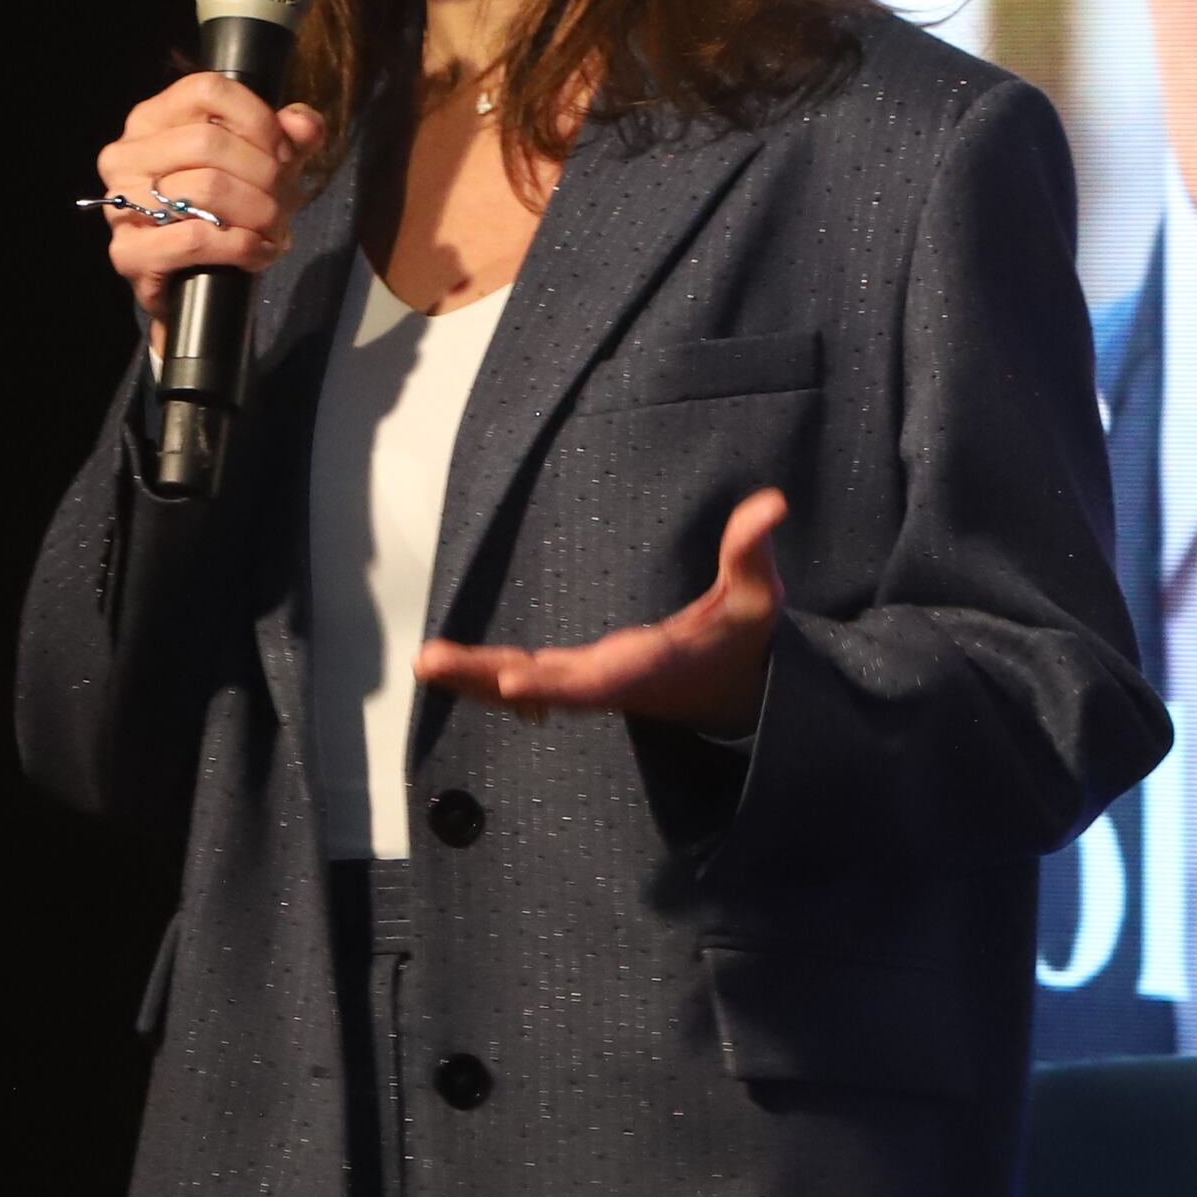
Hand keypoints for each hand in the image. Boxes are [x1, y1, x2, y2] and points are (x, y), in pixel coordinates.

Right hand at [99, 72, 327, 330]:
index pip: (207, 90)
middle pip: (209, 142)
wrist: (193, 279)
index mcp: (154, 118)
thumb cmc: (226, 208)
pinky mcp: (128, 252)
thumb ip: (290, 136)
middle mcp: (127, 154)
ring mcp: (121, 203)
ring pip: (205, 188)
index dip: (258, 119)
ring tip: (277, 226)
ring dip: (259, 211)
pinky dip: (241, 247)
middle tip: (288, 199)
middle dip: (266, 174)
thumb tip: (303, 125)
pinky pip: (196, 239)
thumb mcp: (263, 163)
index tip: (286, 153)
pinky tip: (259, 252)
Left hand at [417, 488, 785, 737]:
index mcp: (651, 667)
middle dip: (487, 676)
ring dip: (474, 677)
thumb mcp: (756, 598)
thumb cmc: (742, 641)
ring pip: (526, 686)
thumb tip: (771, 504)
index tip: (512, 680)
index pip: (600, 680)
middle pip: (542, 686)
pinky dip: (488, 681)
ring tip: (425, 662)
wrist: (737, 692)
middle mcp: (613, 682)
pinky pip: (528, 683)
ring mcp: (593, 685)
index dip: (556, 682)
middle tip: (431, 662)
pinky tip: (449, 672)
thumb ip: (753, 552)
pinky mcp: (582, 680)